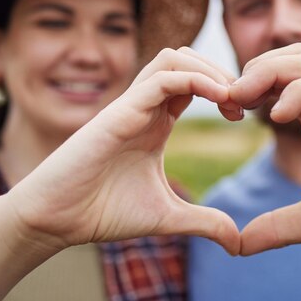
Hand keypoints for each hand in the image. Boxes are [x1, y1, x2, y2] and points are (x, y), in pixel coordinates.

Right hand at [3, 47, 241, 254]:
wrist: (56, 219)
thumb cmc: (102, 212)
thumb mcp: (168, 217)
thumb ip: (205, 222)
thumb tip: (238, 242)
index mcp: (157, 123)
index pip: (195, 84)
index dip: (225, 92)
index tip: (243, 116)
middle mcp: (146, 107)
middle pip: (187, 60)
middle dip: (221, 73)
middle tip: (242, 103)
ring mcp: (132, 105)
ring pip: (174, 57)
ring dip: (209, 70)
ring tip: (231, 98)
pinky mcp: (120, 110)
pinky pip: (162, 77)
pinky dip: (195, 79)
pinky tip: (219, 99)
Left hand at [230, 43, 300, 255]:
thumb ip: (277, 226)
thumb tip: (237, 246)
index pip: (277, 83)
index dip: (246, 90)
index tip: (224, 112)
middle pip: (285, 60)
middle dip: (250, 72)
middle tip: (225, 100)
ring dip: (266, 71)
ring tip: (241, 97)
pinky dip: (297, 91)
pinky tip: (277, 116)